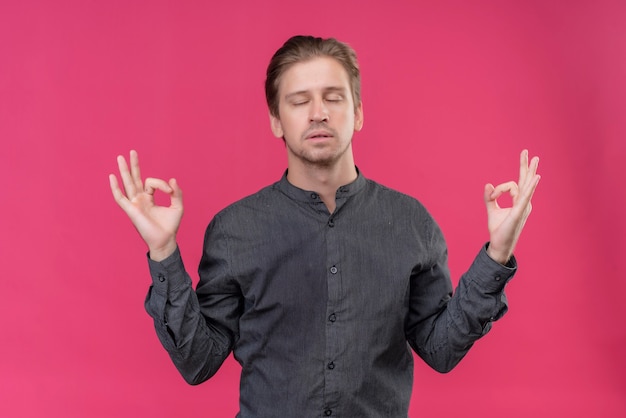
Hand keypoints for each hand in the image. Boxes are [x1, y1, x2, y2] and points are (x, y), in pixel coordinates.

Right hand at [109, 150, 182, 260]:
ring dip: (124, 171)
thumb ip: (176, 193)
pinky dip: (115, 188)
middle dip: (133, 165)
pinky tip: (112, 177)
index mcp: (149, 198)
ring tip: (120, 157)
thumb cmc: (170, 226)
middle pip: (134, 178)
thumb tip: (172, 179)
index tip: (170, 191)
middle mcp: (140, 199)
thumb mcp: (177, 206)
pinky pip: (120, 198)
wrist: (165, 240)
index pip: (152, 182)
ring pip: (127, 184)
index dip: (162, 184)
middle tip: (132, 151)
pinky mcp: (131, 210)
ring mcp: (134, 204)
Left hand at [484, 149, 540, 263]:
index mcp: (518, 202)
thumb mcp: (492, 210)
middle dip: (525, 166)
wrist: (499, 244)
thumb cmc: (498, 230)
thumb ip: (490, 198)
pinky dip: (530, 187)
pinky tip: (536, 177)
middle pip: (525, 181)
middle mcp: (524, 203)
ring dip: (529, 171)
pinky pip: (525, 197)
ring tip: (534, 159)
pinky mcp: (519, 212)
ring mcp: (523, 207)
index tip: (491, 195)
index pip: (512, 185)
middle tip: (526, 152)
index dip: (499, 189)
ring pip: (527, 186)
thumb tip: (488, 184)